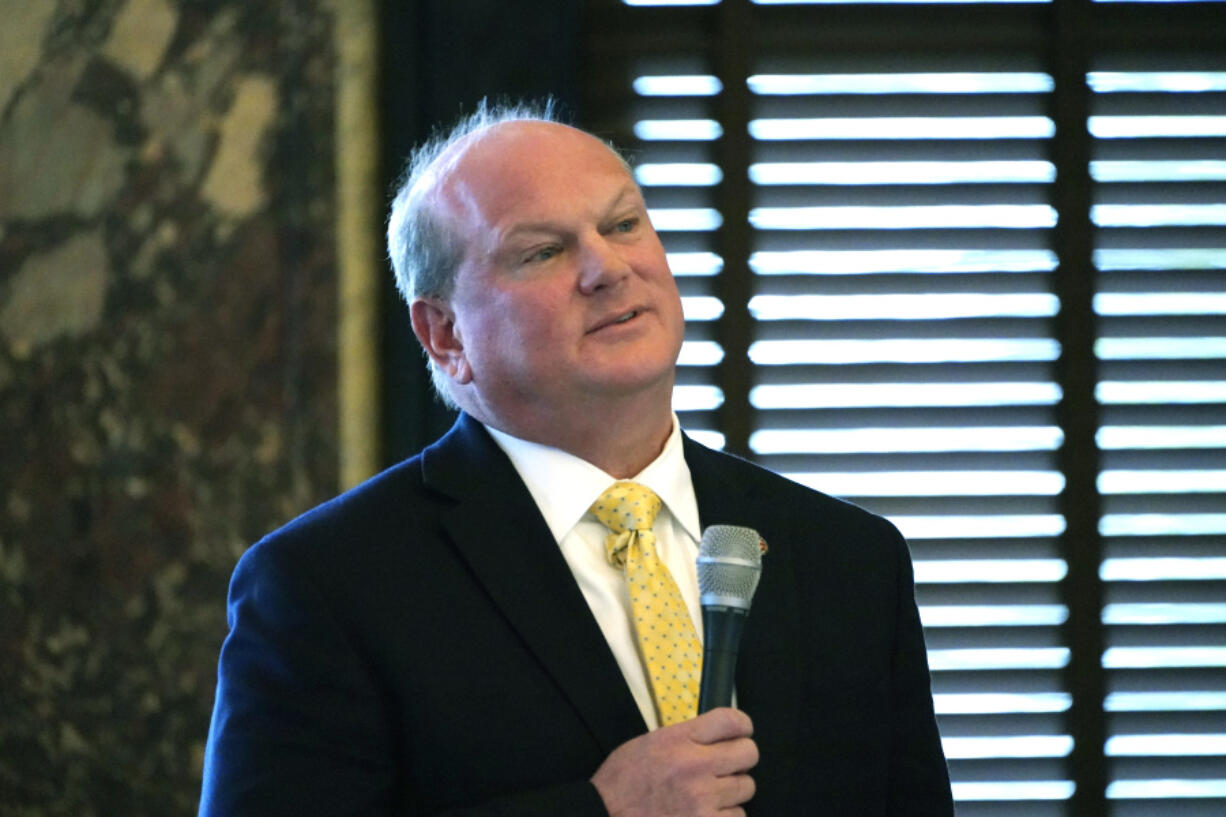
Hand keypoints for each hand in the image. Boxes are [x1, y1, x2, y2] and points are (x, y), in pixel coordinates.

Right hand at [591, 707, 757, 816]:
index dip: (742, 726)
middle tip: (725, 767)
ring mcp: (703, 799)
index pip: (731, 721)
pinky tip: (705, 815)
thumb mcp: (650, 743)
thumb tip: (719, 738)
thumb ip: (687, 738)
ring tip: (708, 797)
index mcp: (679, 740)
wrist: (606, 814)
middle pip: (748, 753)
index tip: (741, 733)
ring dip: (731, 793)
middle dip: (740, 760)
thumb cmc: (623, 782)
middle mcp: (695, 766)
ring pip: (745, 788)